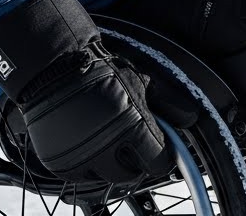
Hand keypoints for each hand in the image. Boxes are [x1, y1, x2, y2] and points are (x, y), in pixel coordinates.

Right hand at [21, 43, 172, 183]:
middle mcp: (107, 148)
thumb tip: (190, 119)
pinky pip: (81, 176)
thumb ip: (168, 104)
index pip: (158, 163)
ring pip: (106, 177)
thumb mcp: (142, 82)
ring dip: (109, 164)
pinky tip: (87, 143)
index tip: (158, 150)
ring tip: (105, 141)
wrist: (55, 69)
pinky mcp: (60, 163)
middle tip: (130, 146)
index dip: (160, 157)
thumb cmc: (101, 72)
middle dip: (135, 162)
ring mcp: (82, 158)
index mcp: (133, 128)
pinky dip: (86, 164)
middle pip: (131, 175)